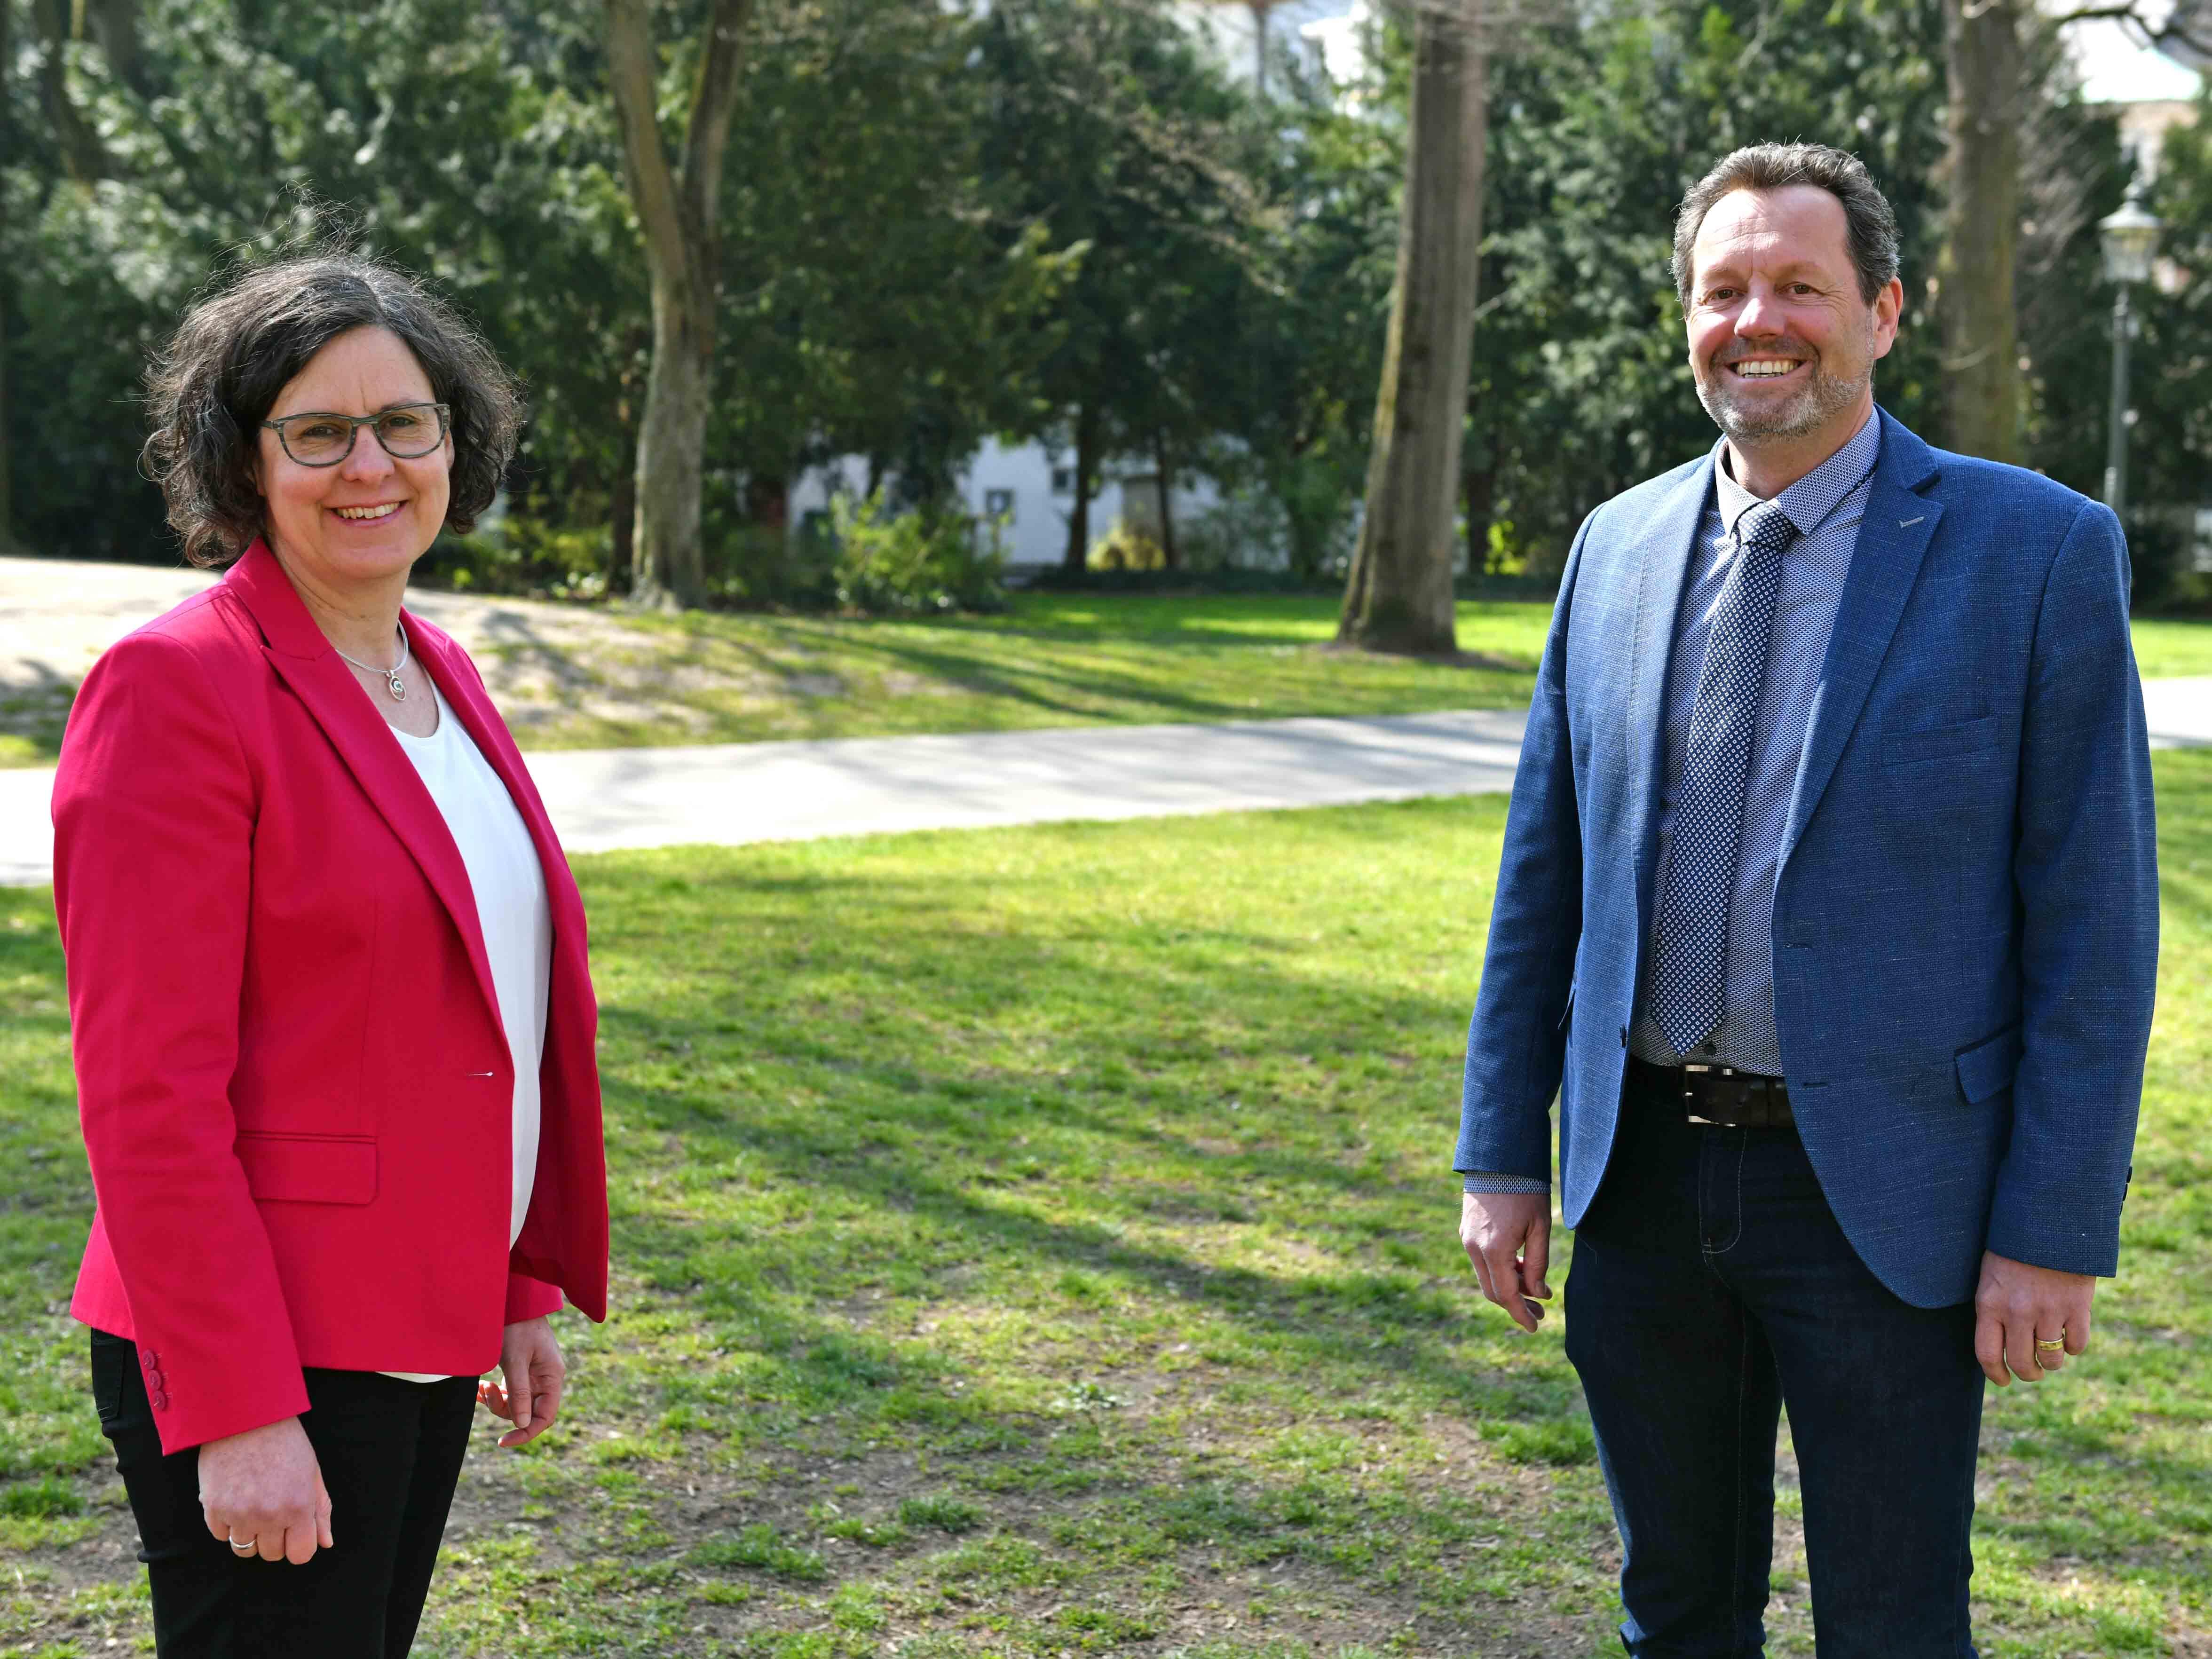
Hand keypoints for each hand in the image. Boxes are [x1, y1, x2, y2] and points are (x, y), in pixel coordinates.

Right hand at [197, 1416, 333, 1564]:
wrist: (245, 1416)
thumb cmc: (285, 1441)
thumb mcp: (312, 1472)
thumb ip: (320, 1510)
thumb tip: (326, 1543)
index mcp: (298, 1507)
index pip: (300, 1555)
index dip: (298, 1544)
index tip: (294, 1530)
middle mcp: (269, 1516)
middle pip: (272, 1554)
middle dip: (275, 1538)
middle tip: (273, 1509)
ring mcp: (239, 1515)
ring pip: (245, 1550)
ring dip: (250, 1533)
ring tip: (253, 1503)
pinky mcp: (213, 1509)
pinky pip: (221, 1535)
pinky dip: (227, 1523)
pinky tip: (234, 1498)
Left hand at [478, 1316, 564, 1448]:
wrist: (514, 1302)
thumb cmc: (517, 1327)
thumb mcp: (516, 1360)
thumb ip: (520, 1392)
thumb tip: (523, 1424)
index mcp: (552, 1377)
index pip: (545, 1416)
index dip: (526, 1432)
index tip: (502, 1441)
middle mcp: (546, 1379)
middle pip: (528, 1412)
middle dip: (504, 1410)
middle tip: (486, 1394)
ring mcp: (534, 1376)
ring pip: (517, 1405)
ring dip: (497, 1401)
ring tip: (481, 1387)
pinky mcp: (522, 1371)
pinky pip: (510, 1393)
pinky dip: (495, 1393)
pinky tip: (482, 1385)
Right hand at [1460, 1191, 1552, 1332]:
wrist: (1497, 1158)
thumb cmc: (1524, 1190)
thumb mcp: (1540, 1227)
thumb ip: (1538, 1263)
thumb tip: (1537, 1293)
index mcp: (1494, 1250)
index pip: (1507, 1295)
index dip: (1521, 1314)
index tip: (1535, 1327)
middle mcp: (1475, 1248)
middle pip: (1493, 1291)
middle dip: (1516, 1305)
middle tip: (1540, 1310)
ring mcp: (1467, 1239)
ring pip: (1486, 1277)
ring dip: (1508, 1287)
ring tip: (1534, 1287)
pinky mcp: (1465, 1231)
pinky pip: (1481, 1262)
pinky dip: (1499, 1271)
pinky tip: (1519, 1267)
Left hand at [1973, 1250, 2095, 1385]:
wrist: (2048, 1222)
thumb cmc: (2014, 1250)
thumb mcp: (1991, 1277)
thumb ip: (1993, 1310)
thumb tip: (1999, 1347)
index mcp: (1989, 1304)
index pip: (1987, 1354)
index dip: (1995, 1374)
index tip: (2003, 1380)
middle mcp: (2017, 1312)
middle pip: (2022, 1362)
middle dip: (2028, 1373)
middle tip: (2032, 1371)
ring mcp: (2048, 1311)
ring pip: (2051, 1358)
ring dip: (2051, 1362)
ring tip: (2050, 1355)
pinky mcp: (2077, 1307)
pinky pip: (2077, 1344)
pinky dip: (2074, 1346)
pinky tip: (2069, 1337)